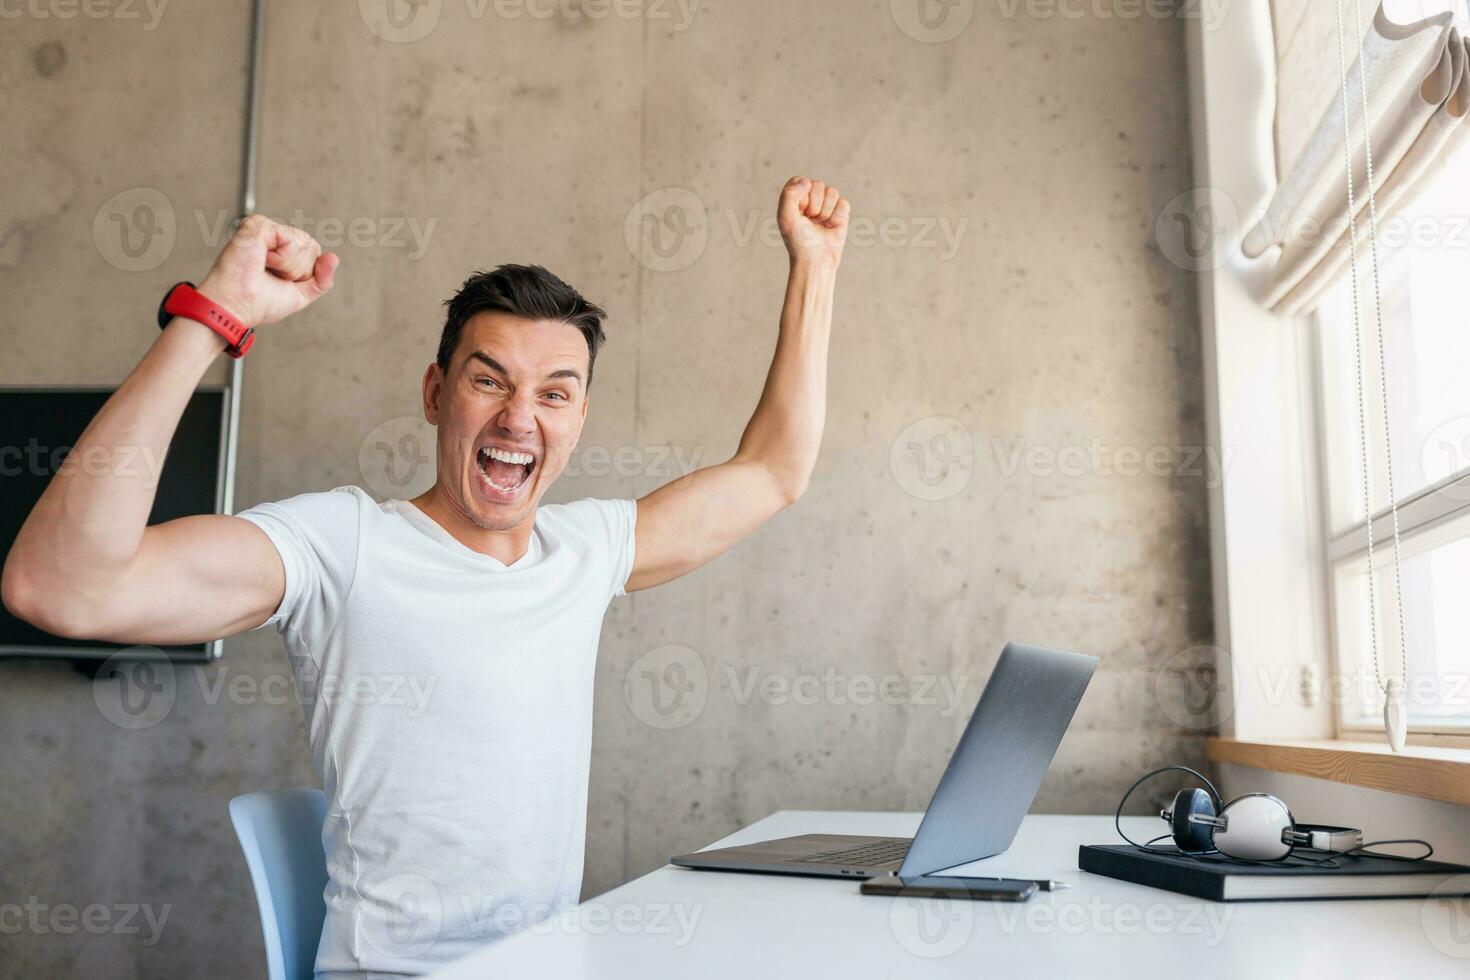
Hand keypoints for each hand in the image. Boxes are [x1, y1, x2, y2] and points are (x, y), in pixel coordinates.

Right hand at [196, 214, 337, 328]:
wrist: (236, 307)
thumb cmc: (258, 303)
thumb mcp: (301, 295)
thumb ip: (321, 279)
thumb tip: (334, 257)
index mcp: (281, 250)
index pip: (314, 253)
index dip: (304, 273)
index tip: (280, 281)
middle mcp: (274, 238)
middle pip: (312, 246)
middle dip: (297, 269)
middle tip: (271, 275)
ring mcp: (265, 229)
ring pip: (304, 243)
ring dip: (288, 265)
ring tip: (264, 268)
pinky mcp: (258, 225)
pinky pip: (291, 238)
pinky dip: (281, 257)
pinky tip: (262, 260)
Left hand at [777, 175, 850, 268]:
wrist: (816, 261)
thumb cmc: (798, 242)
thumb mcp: (786, 218)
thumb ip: (789, 194)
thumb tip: (807, 181)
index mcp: (794, 197)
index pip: (800, 181)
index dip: (801, 196)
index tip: (799, 212)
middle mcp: (810, 199)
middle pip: (818, 184)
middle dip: (814, 205)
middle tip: (810, 221)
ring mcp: (826, 205)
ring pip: (832, 191)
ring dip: (826, 211)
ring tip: (820, 224)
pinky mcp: (840, 213)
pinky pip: (843, 203)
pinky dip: (837, 216)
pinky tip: (831, 227)